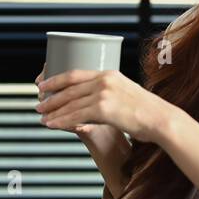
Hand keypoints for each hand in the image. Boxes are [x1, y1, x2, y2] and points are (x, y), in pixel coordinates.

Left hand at [36, 67, 171, 144]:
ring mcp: (104, 93)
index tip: (42, 84)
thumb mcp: (125, 95)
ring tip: (41, 117)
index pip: (75, 74)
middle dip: (50, 97)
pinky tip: (51, 124)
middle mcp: (104, 80)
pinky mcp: (104, 109)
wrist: (161, 120)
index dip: (56, 79)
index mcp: (108, 74)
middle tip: (38, 104)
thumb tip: (93, 105)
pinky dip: (61, 121)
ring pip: (70, 103)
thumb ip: (108, 96)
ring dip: (52, 111)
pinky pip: (75, 115)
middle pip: (68, 88)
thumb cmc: (145, 112)